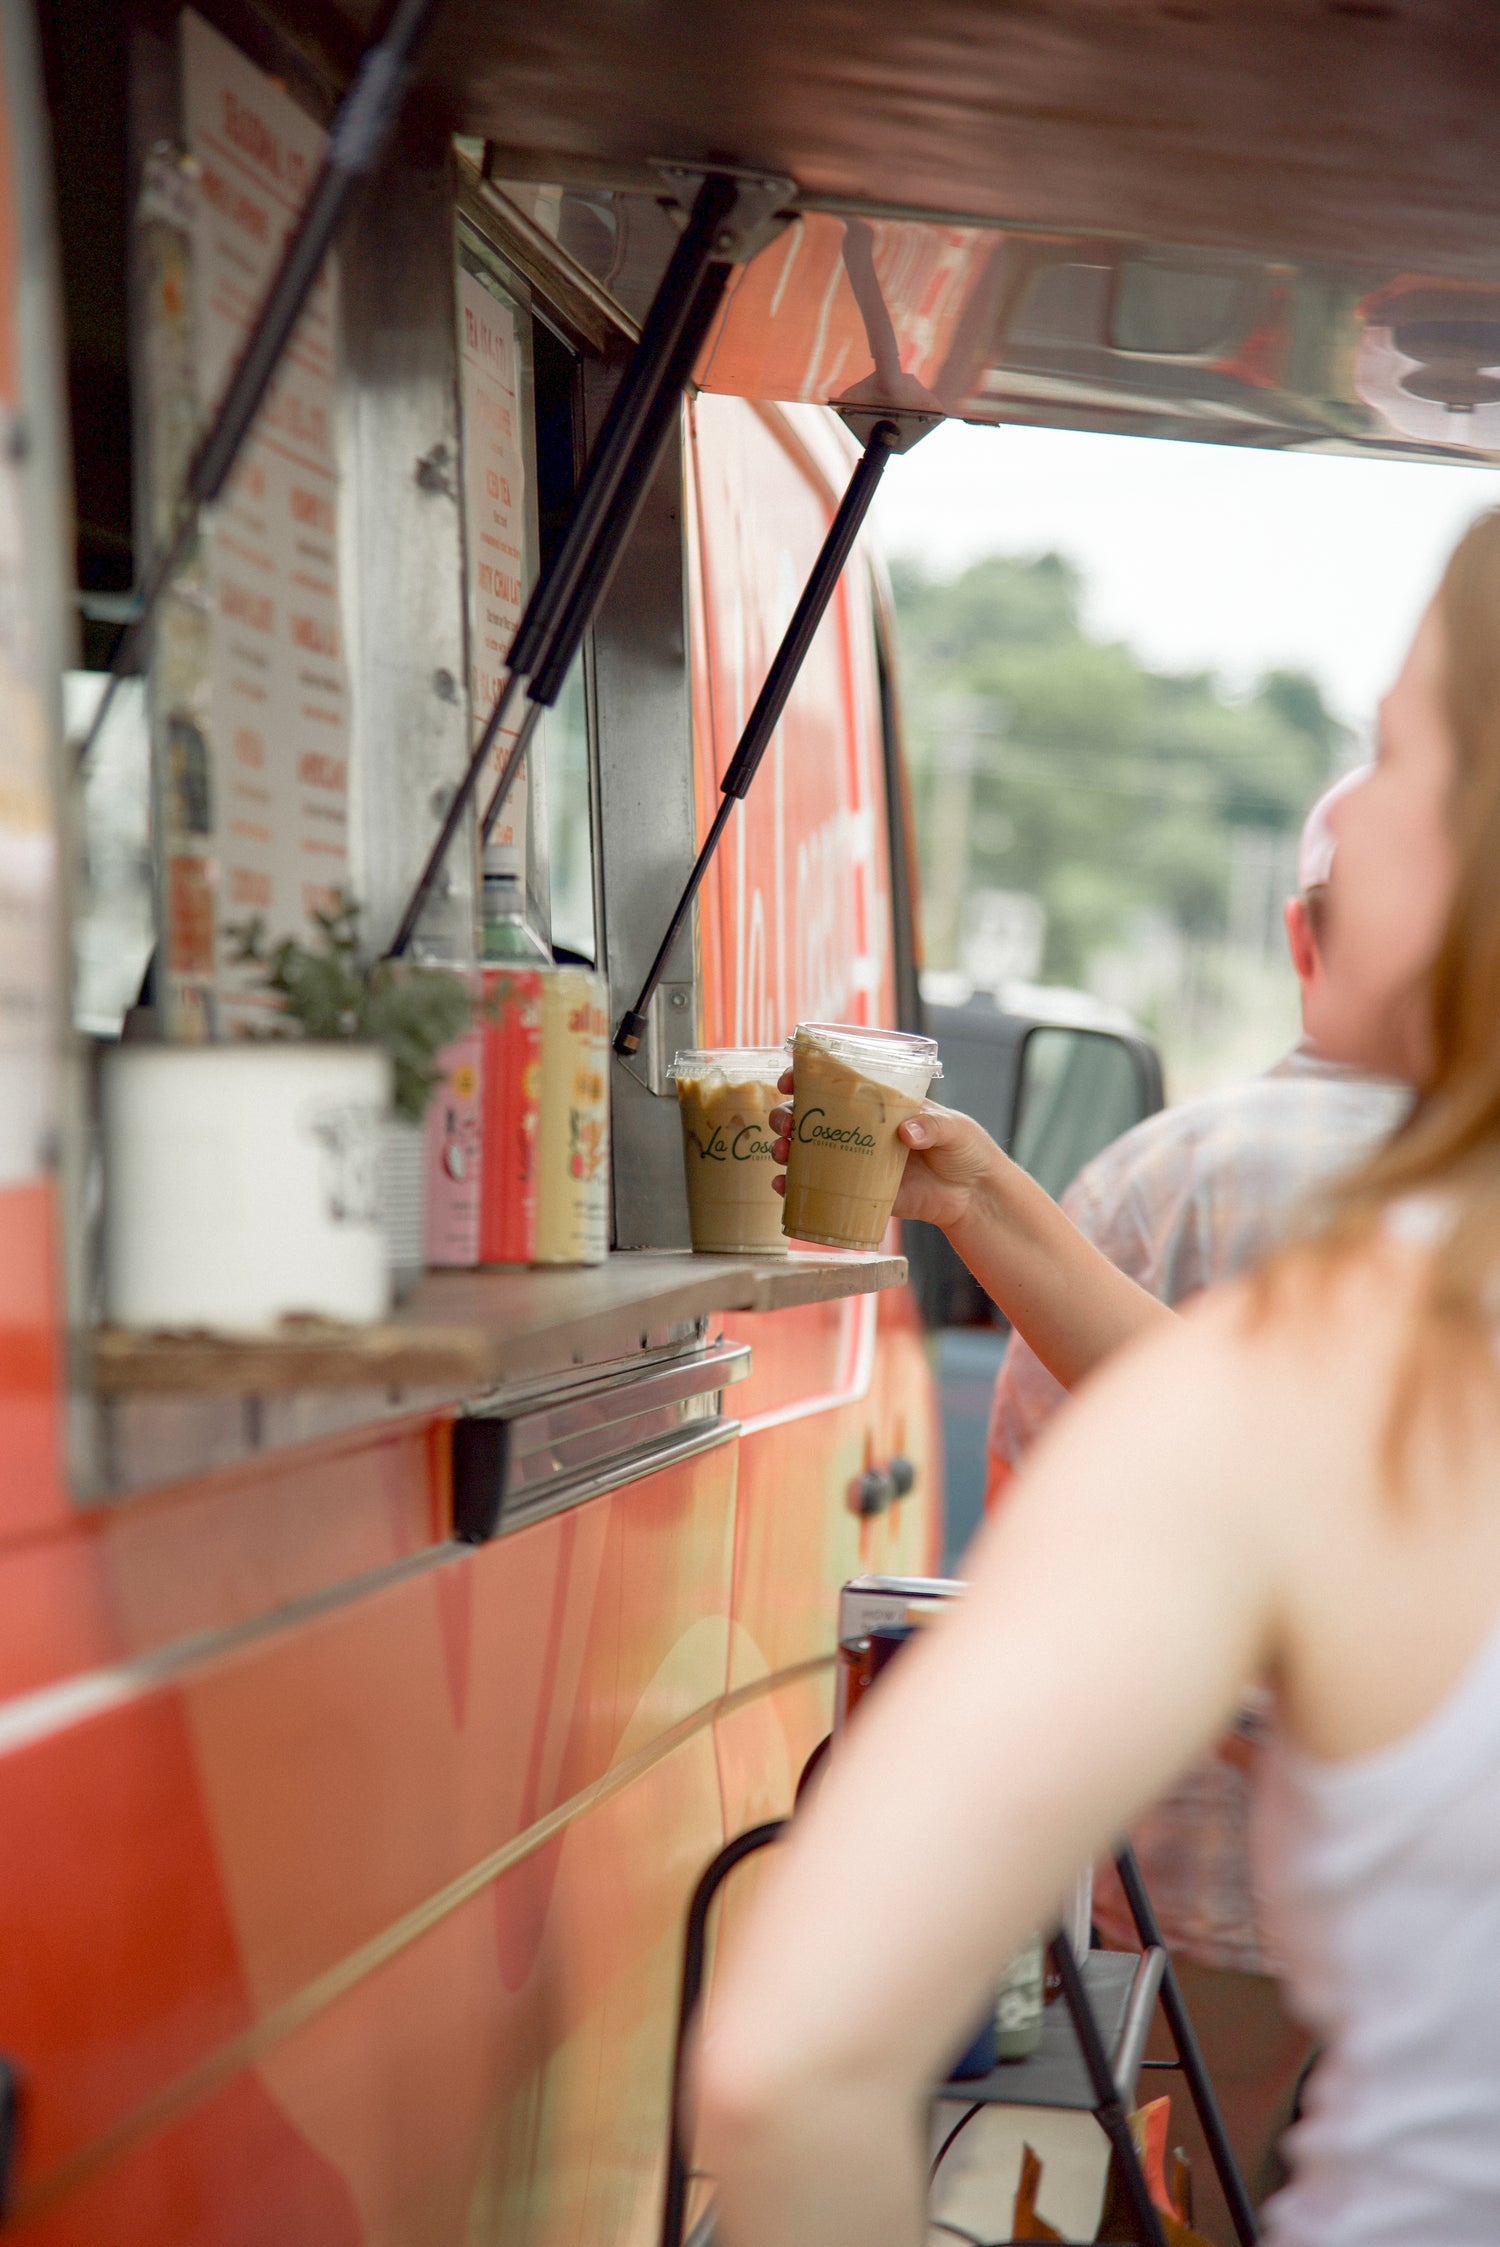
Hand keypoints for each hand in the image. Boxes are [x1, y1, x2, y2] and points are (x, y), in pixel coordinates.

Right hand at [769, 1071, 1000, 1233]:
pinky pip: (821, 1190)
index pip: (836, 1084)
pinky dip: (796, 1188)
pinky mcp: (860, 1192)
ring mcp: (857, 1161)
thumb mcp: (954, 1128)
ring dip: (786, 1148)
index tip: (789, 1080)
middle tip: (786, 1122)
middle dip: (788, 1115)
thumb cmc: (966, 1149)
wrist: (974, 1195)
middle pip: (812, 1117)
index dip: (806, 1078)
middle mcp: (861, 1129)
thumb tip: (907, 1133)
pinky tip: (782, 1186)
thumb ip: (933, 1125)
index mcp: (879, 1104)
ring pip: (809, 1151)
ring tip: (781, 1152)